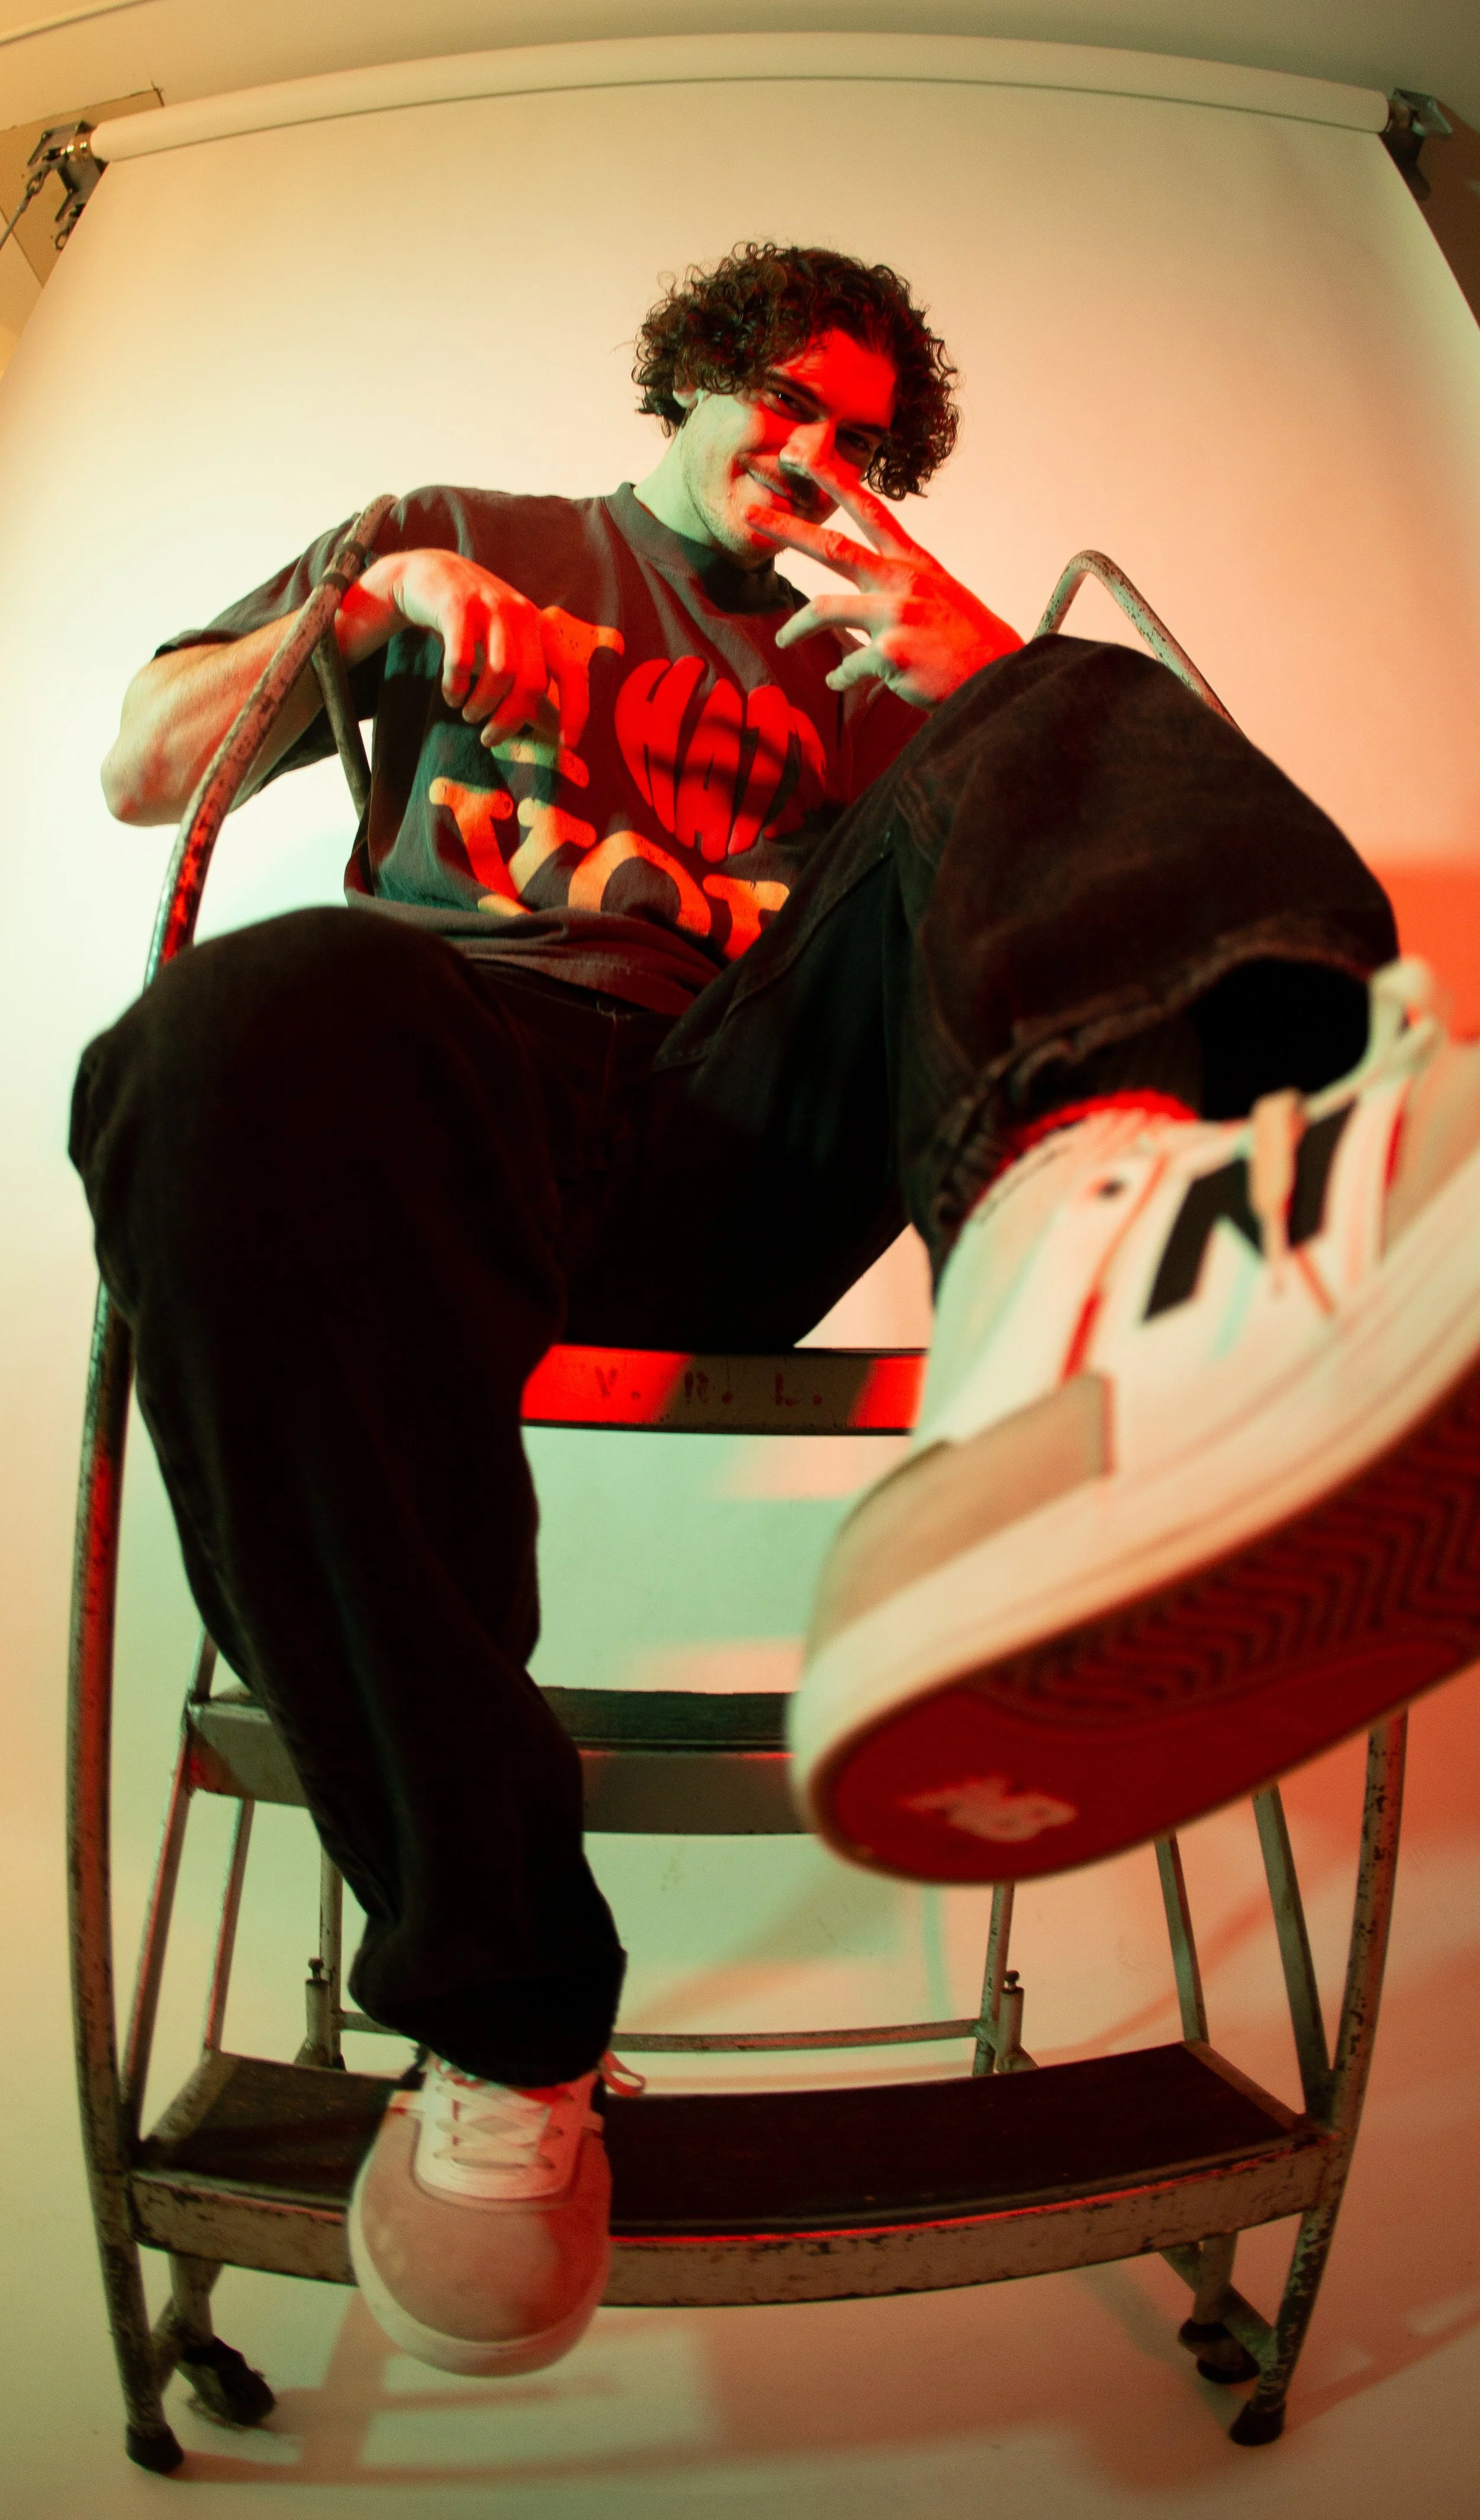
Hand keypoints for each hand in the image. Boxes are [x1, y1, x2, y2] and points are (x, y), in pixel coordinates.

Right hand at [342, 550, 574, 748]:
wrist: (428, 576)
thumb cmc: (475, 625)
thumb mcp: (509, 653)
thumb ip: (532, 693)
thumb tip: (557, 734)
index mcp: (542, 629)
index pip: (574, 672)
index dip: (576, 710)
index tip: (567, 745)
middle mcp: (523, 615)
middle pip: (532, 682)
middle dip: (511, 720)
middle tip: (490, 738)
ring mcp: (491, 606)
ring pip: (500, 672)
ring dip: (482, 705)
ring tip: (467, 713)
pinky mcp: (457, 606)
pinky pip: (462, 658)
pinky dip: (455, 686)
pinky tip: (451, 695)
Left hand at [760, 464, 1022, 707]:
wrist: (997, 675)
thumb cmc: (965, 639)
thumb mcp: (938, 594)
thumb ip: (900, 584)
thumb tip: (868, 589)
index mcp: (912, 562)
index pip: (868, 510)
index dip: (832, 479)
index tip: (802, 456)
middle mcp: (901, 581)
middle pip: (832, 545)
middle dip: (786, 527)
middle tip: (750, 514)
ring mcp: (896, 615)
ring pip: (824, 608)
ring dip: (795, 627)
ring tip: (783, 638)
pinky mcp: (891, 653)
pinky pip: (848, 664)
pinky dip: (839, 675)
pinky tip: (838, 681)